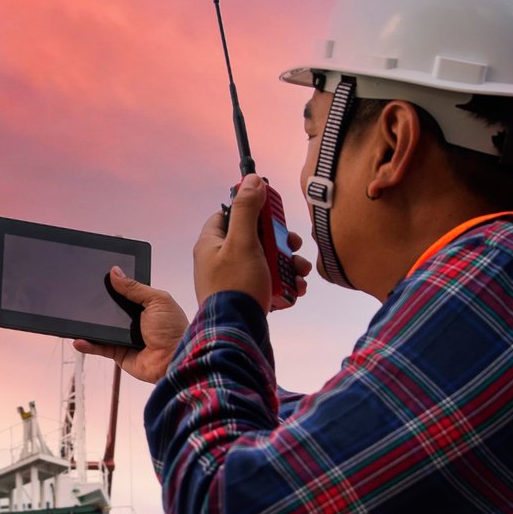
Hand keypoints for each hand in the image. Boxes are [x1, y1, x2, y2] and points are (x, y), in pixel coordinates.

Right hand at [75, 268, 186, 382]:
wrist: (175, 358)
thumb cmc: (173, 330)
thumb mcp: (157, 300)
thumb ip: (134, 287)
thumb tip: (115, 272)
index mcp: (144, 305)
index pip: (123, 293)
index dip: (111, 287)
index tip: (96, 279)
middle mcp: (133, 320)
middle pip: (109, 310)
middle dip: (96, 305)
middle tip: (81, 298)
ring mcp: (125, 337)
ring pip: (101, 328)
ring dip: (89, 325)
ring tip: (74, 317)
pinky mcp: (119, 352)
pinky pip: (100, 347)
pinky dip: (88, 344)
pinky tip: (79, 340)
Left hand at [195, 176, 309, 312]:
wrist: (236, 333)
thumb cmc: (235, 287)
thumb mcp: (242, 242)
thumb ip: (247, 210)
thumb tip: (251, 180)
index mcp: (211, 244)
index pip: (227, 214)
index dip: (249, 208)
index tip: (270, 208)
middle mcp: (219, 261)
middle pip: (253, 238)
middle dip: (278, 240)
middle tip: (293, 243)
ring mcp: (233, 280)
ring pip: (264, 261)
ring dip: (287, 263)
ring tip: (301, 270)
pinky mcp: (246, 297)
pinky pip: (267, 282)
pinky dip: (284, 282)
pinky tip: (297, 287)